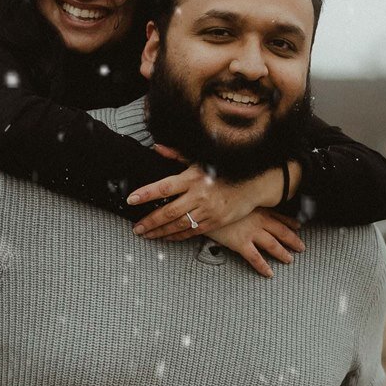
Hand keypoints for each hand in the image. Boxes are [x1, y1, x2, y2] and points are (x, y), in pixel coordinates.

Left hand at [128, 148, 285, 240]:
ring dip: (160, 232)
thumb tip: (156, 148)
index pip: (164, 187)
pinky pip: (193, 231)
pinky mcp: (216, 222)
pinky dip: (177, 236)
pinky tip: (166, 237)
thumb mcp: (200, 159)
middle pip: (169, 211)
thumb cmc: (224, 169)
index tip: (131, 199)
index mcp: (193, 177)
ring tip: (146, 235)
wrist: (254, 183)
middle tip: (136, 228)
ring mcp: (208, 210)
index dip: (146, 193)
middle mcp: (199, 195)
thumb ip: (176, 155)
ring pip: (179, 225)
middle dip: (150, 221)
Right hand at [212, 210, 304, 277]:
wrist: (205, 207)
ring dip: (282, 253)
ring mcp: (251, 232)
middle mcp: (259, 221)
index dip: (290, 222)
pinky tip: (270, 273)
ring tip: (290, 260)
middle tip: (302, 247)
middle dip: (293, 240)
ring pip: (272, 245)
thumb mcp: (236, 201)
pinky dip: (263, 266)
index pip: (279, 216)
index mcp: (258, 209)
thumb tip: (245, 208)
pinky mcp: (241, 243)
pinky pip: (255, 258)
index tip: (298, 227)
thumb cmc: (219, 203)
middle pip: (282, 232)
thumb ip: (244, 205)